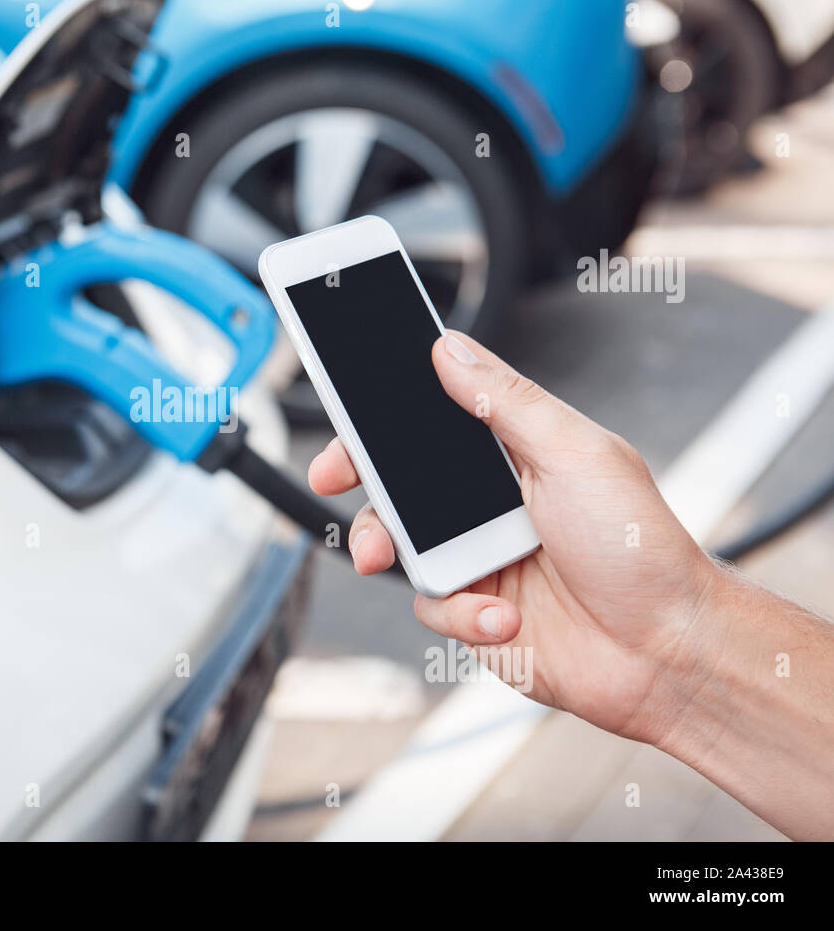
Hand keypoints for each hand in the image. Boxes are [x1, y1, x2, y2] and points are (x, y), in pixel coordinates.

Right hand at [307, 331, 718, 744]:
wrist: (667, 651)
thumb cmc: (639, 546)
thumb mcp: (574, 453)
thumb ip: (506, 401)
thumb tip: (449, 349)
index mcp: (510, 456)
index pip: (430, 423)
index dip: (381, 417)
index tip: (343, 411)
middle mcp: (487, 506)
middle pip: (396, 484)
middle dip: (360, 480)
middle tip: (333, 479)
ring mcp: (478, 560)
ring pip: (397, 547)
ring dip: (393, 550)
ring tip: (408, 562)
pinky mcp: (474, 614)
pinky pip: (431, 608)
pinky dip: (461, 614)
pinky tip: (506, 616)